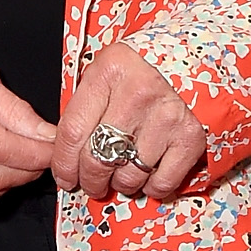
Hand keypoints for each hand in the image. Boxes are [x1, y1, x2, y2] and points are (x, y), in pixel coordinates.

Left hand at [52, 42, 206, 202]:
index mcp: (108, 73)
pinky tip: (148, 176)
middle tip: (92, 184)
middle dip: (90, 182)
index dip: (64, 164)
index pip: (72, 132)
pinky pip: (161, 182)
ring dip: (121, 184)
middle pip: (98, 159)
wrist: (193, 62)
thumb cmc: (140, 71)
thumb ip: (81, 110)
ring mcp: (166, 116)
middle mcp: (137, 93)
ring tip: (122, 174)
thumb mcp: (104, 75)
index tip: (65, 177)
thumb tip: (57, 152)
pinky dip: (151, 188)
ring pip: (129, 176)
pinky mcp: (191, 136)